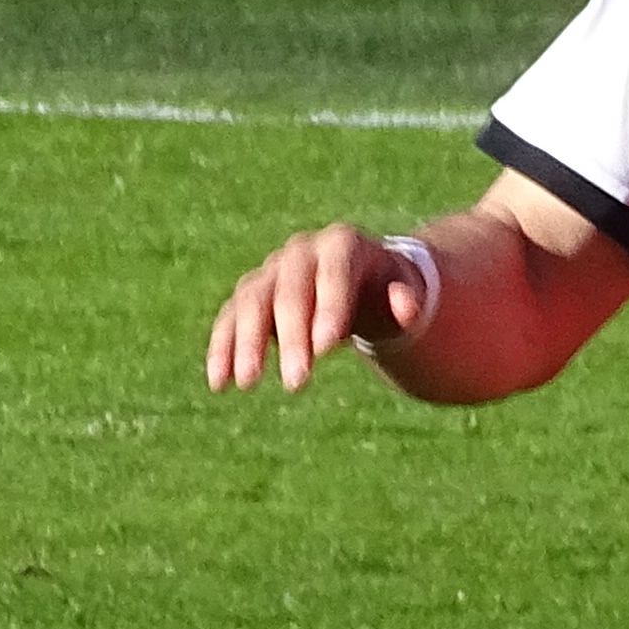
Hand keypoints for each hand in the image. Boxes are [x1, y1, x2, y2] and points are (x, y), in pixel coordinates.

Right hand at [204, 223, 440, 395]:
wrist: (358, 279)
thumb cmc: (385, 289)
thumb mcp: (405, 292)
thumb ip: (408, 299)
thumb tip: (408, 307)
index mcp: (341, 245)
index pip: (333, 273)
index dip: (329, 307)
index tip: (327, 348)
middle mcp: (300, 252)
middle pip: (290, 291)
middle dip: (291, 337)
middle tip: (296, 382)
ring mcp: (271, 272)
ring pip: (252, 302)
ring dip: (246, 343)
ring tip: (248, 383)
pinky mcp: (250, 295)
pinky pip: (230, 318)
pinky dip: (222, 348)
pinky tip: (220, 383)